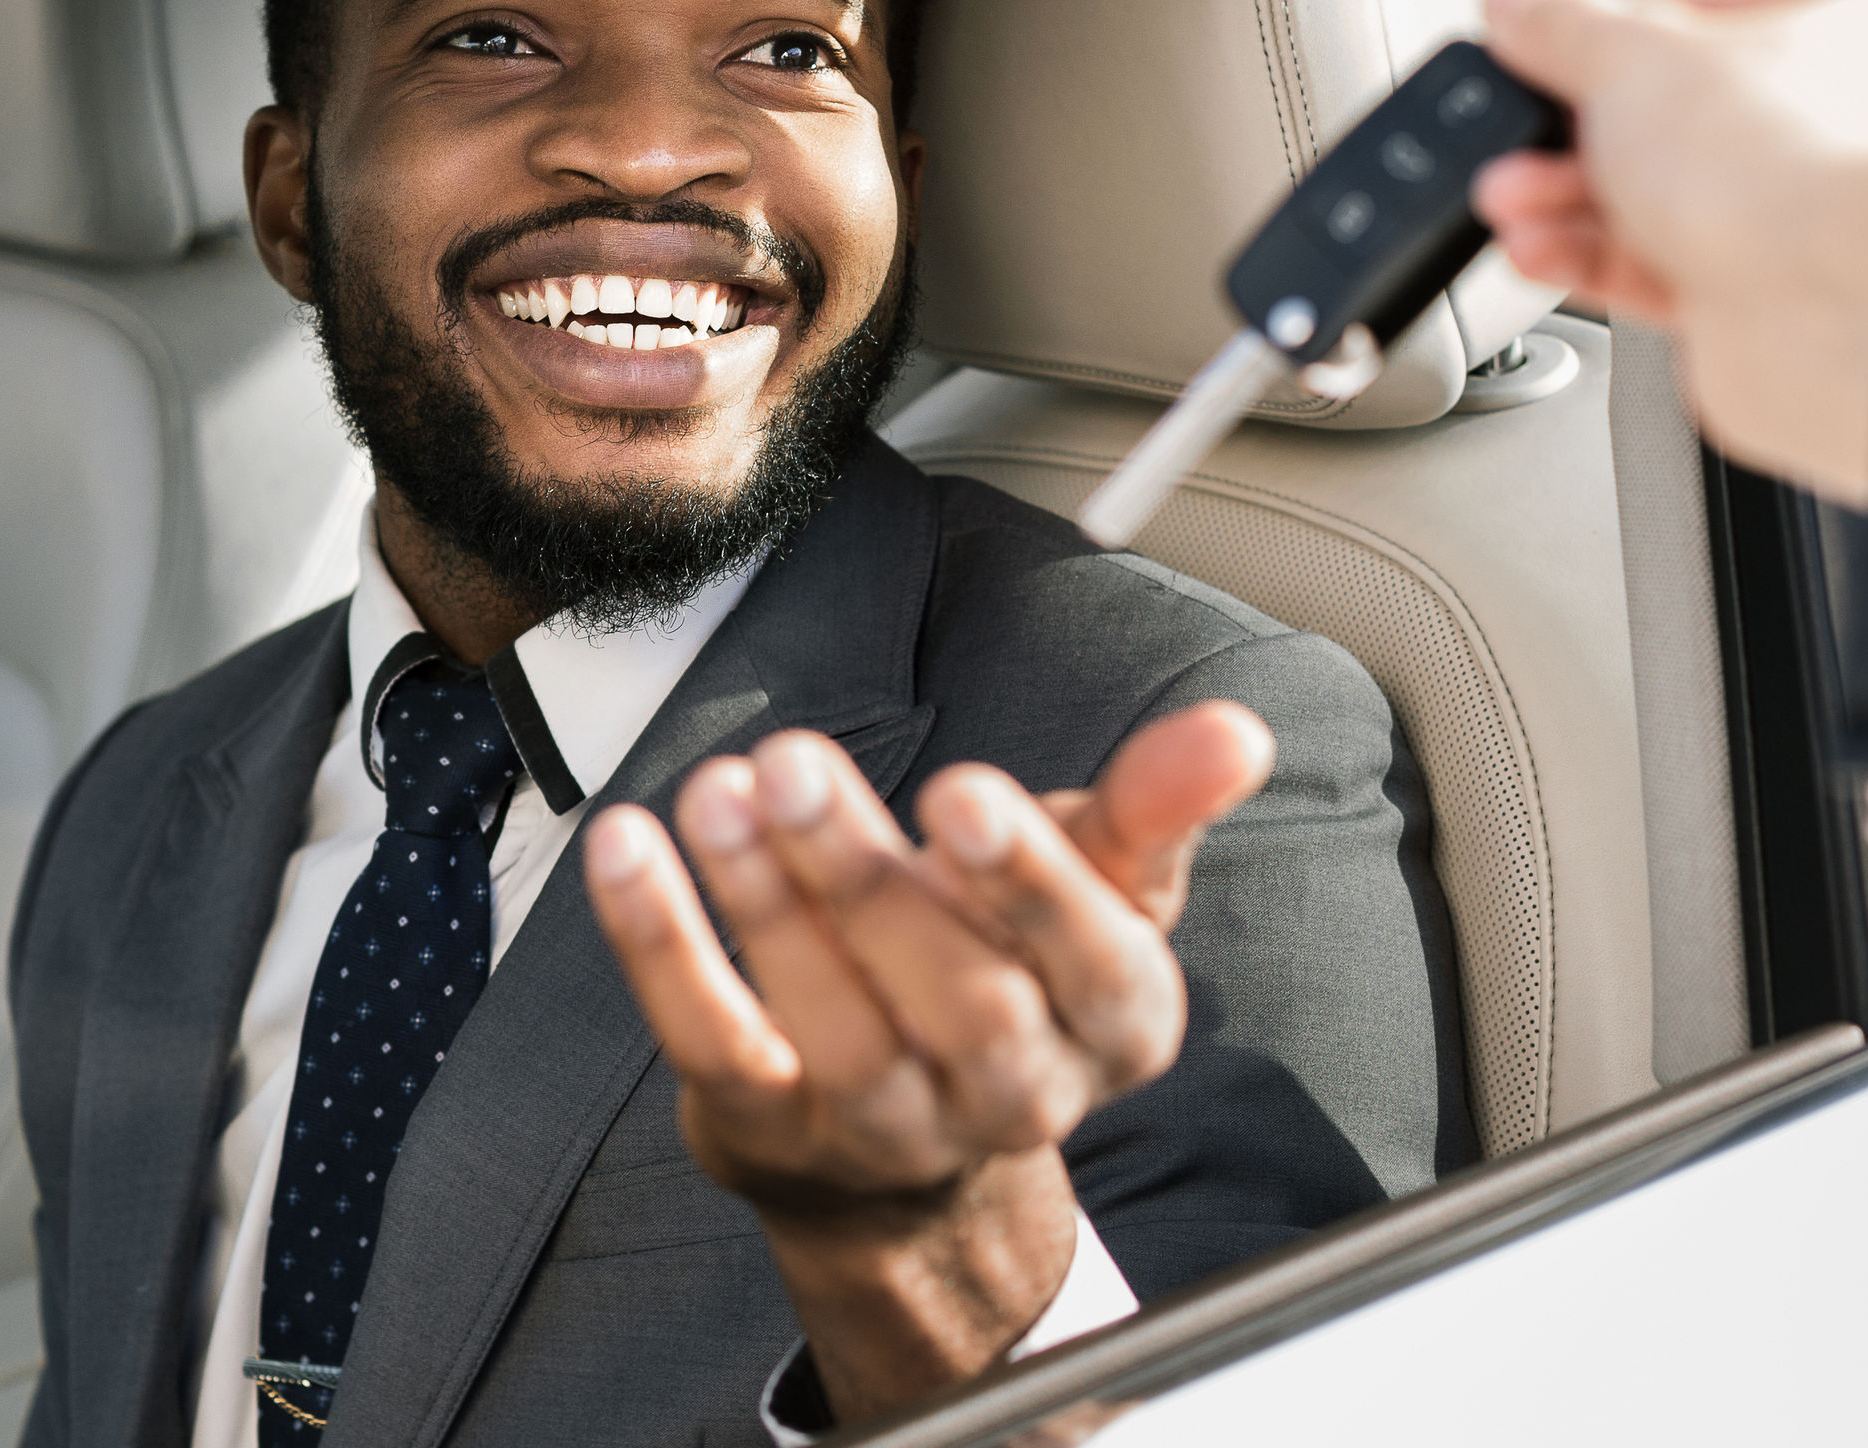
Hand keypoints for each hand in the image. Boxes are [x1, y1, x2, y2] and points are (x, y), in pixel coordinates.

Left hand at [581, 703, 1274, 1422]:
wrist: (910, 1135)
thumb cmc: (1013, 964)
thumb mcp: (1097, 881)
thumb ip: (1153, 805)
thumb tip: (1235, 731)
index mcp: (1116, 1023)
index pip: (1091, 962)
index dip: (1026, 880)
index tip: (960, 791)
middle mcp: (1014, 1096)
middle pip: (957, 999)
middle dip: (868, 876)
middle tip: (795, 761)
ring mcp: (887, 1127)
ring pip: (834, 1024)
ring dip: (766, 897)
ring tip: (722, 787)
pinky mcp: (770, 1130)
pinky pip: (711, 1040)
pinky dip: (663, 942)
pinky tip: (632, 846)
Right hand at [1471, 0, 1867, 508]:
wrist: (1831, 318)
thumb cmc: (1800, 161)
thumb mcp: (1635, 59)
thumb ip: (1563, 24)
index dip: (1619, 23)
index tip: (1548, 38)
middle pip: (1692, 104)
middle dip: (1581, 128)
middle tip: (1522, 129)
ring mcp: (1833, 209)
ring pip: (1677, 189)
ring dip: (1578, 198)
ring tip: (1514, 197)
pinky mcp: (1786, 292)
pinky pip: (1676, 262)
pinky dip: (1604, 258)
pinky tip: (1544, 249)